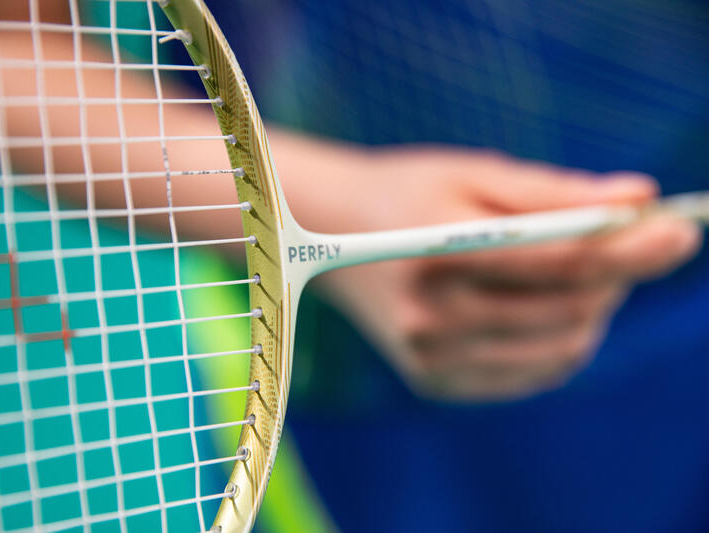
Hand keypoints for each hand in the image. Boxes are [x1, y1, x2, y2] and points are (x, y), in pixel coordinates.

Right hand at [302, 148, 701, 400]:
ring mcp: (430, 357)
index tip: (682, 230)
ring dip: (594, 308)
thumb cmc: (406, 193)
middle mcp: (429, 316)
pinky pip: (534, 373)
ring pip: (562, 347)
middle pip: (570, 307)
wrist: (328, 236)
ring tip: (577, 272)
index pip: (561, 260)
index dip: (633, 247)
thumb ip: (554, 191)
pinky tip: (549, 307)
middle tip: (617, 240)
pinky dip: (563, 341)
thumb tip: (640, 200)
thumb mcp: (472, 174)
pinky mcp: (435, 381)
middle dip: (616, 274)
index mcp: (435, 249)